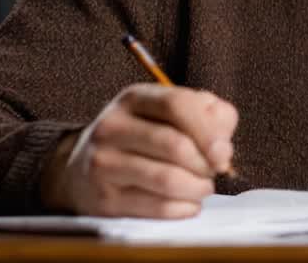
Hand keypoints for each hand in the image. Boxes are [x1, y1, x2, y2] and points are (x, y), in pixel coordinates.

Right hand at [40, 84, 237, 217]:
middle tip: (214, 171)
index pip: (177, 104)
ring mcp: (103, 164)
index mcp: (133, 98)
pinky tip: (189, 204)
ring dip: (198, 188)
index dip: (208, 130)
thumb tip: (223, 143)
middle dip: (205, 164)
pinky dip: (184, 209)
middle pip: (175, 145)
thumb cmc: (143, 138)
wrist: (81, 171)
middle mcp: (112, 127)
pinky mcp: (103, 200)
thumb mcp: (170, 114)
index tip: (225, 152)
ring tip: (204, 188)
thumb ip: (209, 114)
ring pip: (167, 180)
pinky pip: (156, 208)